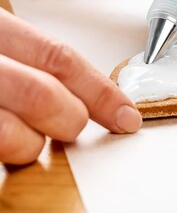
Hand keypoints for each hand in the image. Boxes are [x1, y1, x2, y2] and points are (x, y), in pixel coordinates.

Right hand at [0, 10, 141, 164]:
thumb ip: (29, 58)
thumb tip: (83, 94)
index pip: (59, 58)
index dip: (101, 92)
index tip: (128, 116)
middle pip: (44, 96)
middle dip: (70, 120)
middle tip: (67, 126)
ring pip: (16, 136)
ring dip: (32, 144)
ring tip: (22, 136)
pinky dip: (9, 154)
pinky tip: (5, 143)